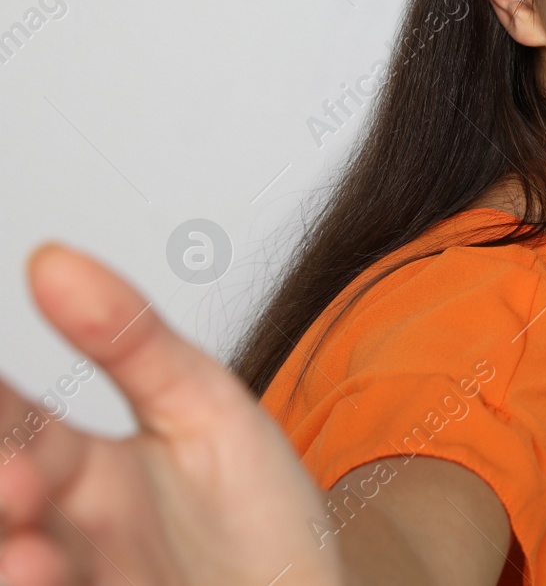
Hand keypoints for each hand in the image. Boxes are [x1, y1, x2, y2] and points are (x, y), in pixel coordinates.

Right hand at [0, 243, 343, 585]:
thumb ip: (131, 339)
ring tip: (33, 552)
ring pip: (12, 563)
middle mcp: (61, 531)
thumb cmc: (255, 515)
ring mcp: (81, 582)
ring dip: (9, 561)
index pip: (6, 421)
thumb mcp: (204, 407)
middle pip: (1, 497)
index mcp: (76, 468)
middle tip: (21, 477)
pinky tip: (50, 575)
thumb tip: (51, 258)